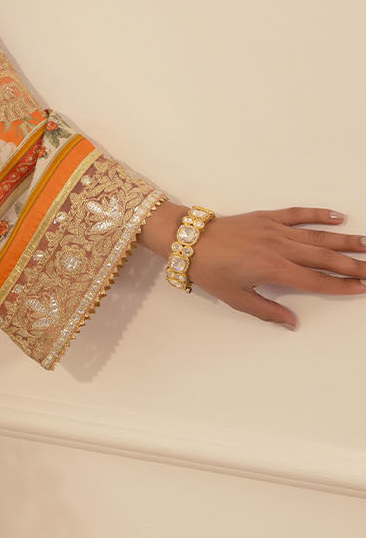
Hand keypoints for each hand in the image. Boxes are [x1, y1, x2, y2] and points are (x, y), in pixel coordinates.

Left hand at [159, 206, 365, 329]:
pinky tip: (337, 217)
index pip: (316, 280)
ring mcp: (275, 230)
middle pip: (324, 258)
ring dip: (344, 240)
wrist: (189, 240)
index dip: (341, 285)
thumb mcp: (237, 299)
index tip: (362, 287)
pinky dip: (318, 214)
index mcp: (274, 270)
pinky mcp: (267, 217)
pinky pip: (297, 214)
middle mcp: (280, 248)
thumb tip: (292, 322)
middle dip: (352, 264)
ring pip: (317, 236)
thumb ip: (268, 311)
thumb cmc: (211, 270)